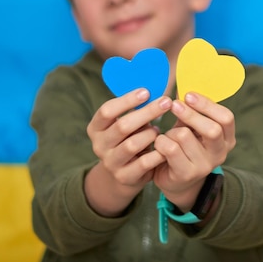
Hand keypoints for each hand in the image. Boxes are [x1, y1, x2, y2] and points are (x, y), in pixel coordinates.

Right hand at [84, 88, 170, 215]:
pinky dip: (157, 152)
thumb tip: (153, 86)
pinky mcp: (124, 177)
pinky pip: (144, 163)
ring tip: (158, 129)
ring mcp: (110, 163)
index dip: (127, 100)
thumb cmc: (129, 138)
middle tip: (166, 102)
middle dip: (146, 112)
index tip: (147, 91)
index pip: (107, 111)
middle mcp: (99, 145)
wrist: (124, 174)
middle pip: (122, 126)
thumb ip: (134, 108)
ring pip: (132, 144)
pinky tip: (165, 145)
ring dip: (150, 134)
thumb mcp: (127, 123)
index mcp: (96, 128)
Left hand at [153, 92, 235, 211]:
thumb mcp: (192, 127)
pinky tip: (159, 144)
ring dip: (171, 131)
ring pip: (184, 136)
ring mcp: (204, 166)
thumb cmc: (184, 146)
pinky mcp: (186, 174)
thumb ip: (192, 110)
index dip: (207, 104)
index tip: (188, 95)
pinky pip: (169, 148)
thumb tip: (184, 86)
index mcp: (226, 138)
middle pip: (212, 129)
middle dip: (190, 114)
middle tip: (174, 104)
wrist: (176, 180)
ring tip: (168, 134)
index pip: (226, 118)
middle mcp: (220, 153)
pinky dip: (160, 141)